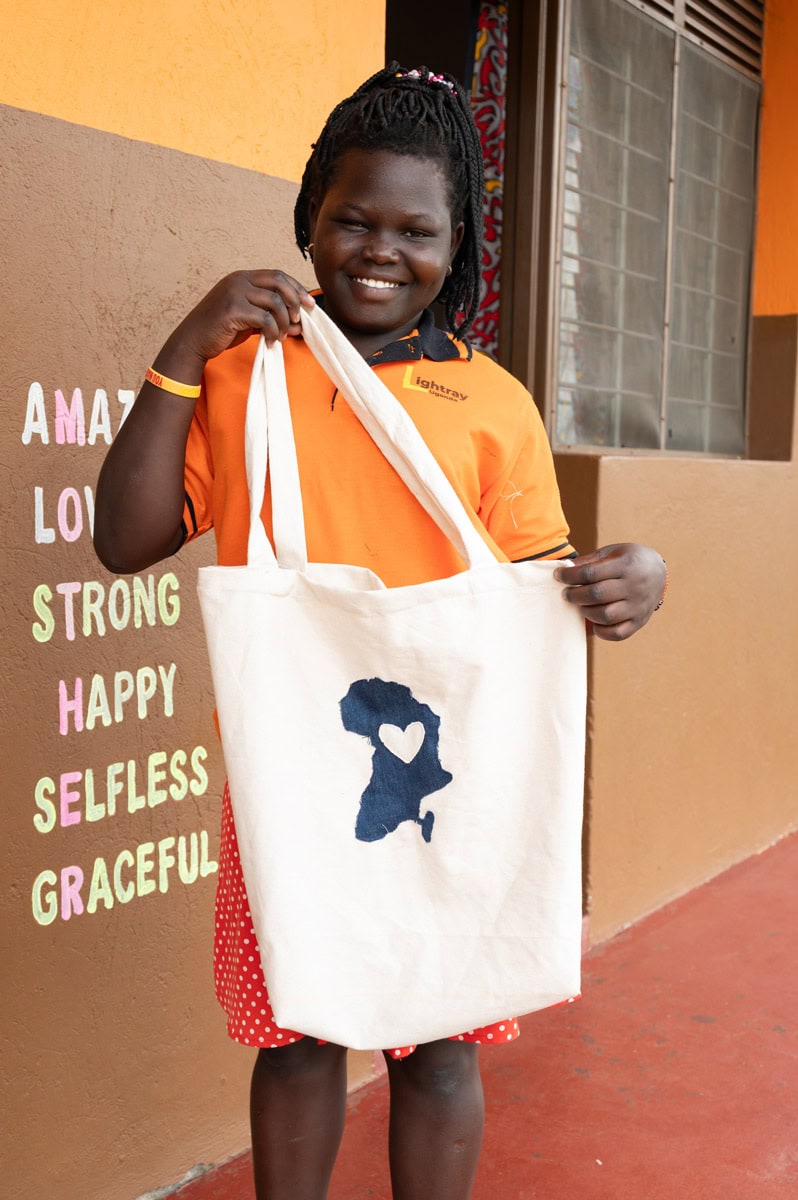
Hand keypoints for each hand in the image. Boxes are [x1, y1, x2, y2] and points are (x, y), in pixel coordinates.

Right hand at [161, 270, 315, 371]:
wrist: (193, 340)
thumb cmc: (221, 330)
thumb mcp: (249, 320)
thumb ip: (272, 318)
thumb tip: (300, 325)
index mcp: (243, 278)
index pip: (278, 275)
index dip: (296, 288)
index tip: (309, 304)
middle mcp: (239, 280)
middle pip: (279, 282)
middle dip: (295, 300)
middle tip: (300, 320)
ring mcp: (234, 293)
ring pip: (274, 302)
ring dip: (284, 321)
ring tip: (282, 336)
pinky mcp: (232, 309)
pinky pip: (264, 318)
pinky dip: (273, 331)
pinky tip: (271, 341)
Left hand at [553, 543, 666, 640]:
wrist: (659, 573)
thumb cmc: (629, 561)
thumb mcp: (613, 552)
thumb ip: (590, 561)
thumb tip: (564, 568)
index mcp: (625, 566)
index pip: (590, 573)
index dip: (569, 576)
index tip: (558, 576)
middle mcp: (633, 587)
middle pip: (596, 595)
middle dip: (574, 595)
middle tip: (566, 594)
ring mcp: (637, 606)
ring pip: (605, 616)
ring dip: (586, 612)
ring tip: (581, 605)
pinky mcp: (639, 622)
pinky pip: (617, 634)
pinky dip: (601, 631)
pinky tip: (594, 622)